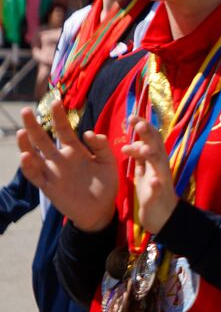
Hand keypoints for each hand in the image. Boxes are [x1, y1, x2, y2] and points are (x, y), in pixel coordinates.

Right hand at [16, 104, 118, 231]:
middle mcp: (60, 159)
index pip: (64, 130)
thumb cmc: (105, 184)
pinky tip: (26, 156)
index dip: (59, 117)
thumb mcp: (108, 162)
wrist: (102, 210)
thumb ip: (102, 146)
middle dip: (34, 125)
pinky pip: (36, 175)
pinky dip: (29, 166)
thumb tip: (88, 132)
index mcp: (75, 151)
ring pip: (34, 155)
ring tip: (21, 131)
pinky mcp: (49, 186)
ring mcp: (53, 172)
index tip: (55, 101)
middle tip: (26, 110)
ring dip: (26, 144)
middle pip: (43, 139)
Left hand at [121, 118, 179, 235]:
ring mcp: (161, 181)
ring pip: (159, 164)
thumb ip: (141, 157)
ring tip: (142, 148)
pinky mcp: (158, 196)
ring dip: (152, 155)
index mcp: (155, 161)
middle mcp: (160, 167)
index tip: (133, 116)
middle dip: (147, 134)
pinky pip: (159, 190)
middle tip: (137, 123)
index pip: (151, 139)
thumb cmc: (153, 192)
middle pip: (156, 146)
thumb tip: (136, 141)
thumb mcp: (145, 171)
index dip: (144, 127)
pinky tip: (154, 181)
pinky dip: (157, 185)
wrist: (163, 217)